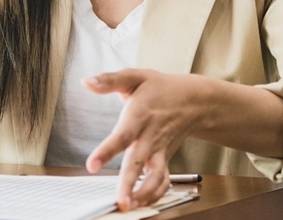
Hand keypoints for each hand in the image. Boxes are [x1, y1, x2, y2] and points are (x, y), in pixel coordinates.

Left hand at [84, 69, 205, 211]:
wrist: (195, 100)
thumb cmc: (161, 88)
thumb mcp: (135, 77)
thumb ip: (109, 80)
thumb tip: (86, 82)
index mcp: (140, 116)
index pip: (122, 136)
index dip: (107, 152)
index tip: (92, 165)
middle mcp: (150, 137)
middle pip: (139, 163)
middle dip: (129, 184)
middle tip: (120, 202)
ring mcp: (160, 150)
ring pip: (155, 177)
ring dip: (145, 194)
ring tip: (130, 206)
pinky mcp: (165, 159)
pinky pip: (164, 181)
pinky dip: (155, 194)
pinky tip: (141, 202)